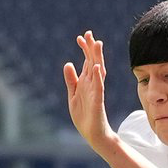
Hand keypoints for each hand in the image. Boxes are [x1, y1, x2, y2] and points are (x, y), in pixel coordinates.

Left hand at [63, 31, 114, 153]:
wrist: (92, 134)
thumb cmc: (84, 115)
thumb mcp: (72, 95)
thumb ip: (71, 80)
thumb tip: (68, 63)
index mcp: (86, 82)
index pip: (87, 61)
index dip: (84, 49)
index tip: (80, 37)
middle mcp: (93, 84)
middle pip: (93, 62)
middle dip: (91, 48)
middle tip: (89, 33)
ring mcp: (96, 91)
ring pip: (98, 71)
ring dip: (97, 58)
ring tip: (97, 44)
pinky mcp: (98, 101)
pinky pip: (99, 87)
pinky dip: (99, 77)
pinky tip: (98, 67)